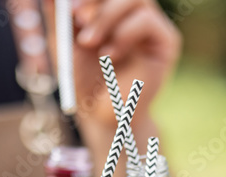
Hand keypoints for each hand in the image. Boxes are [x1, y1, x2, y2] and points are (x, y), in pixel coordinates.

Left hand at [44, 0, 180, 128]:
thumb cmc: (84, 80)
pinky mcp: (166, 39)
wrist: (104, 115)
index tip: (65, 2)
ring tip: (88, 43)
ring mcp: (151, 23)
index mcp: (109, 6)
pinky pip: (146, 20)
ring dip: (105, 17)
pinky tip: (110, 56)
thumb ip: (59, 14)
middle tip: (75, 13)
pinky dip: (123, 35)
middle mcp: (132, 10)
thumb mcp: (64, 43)